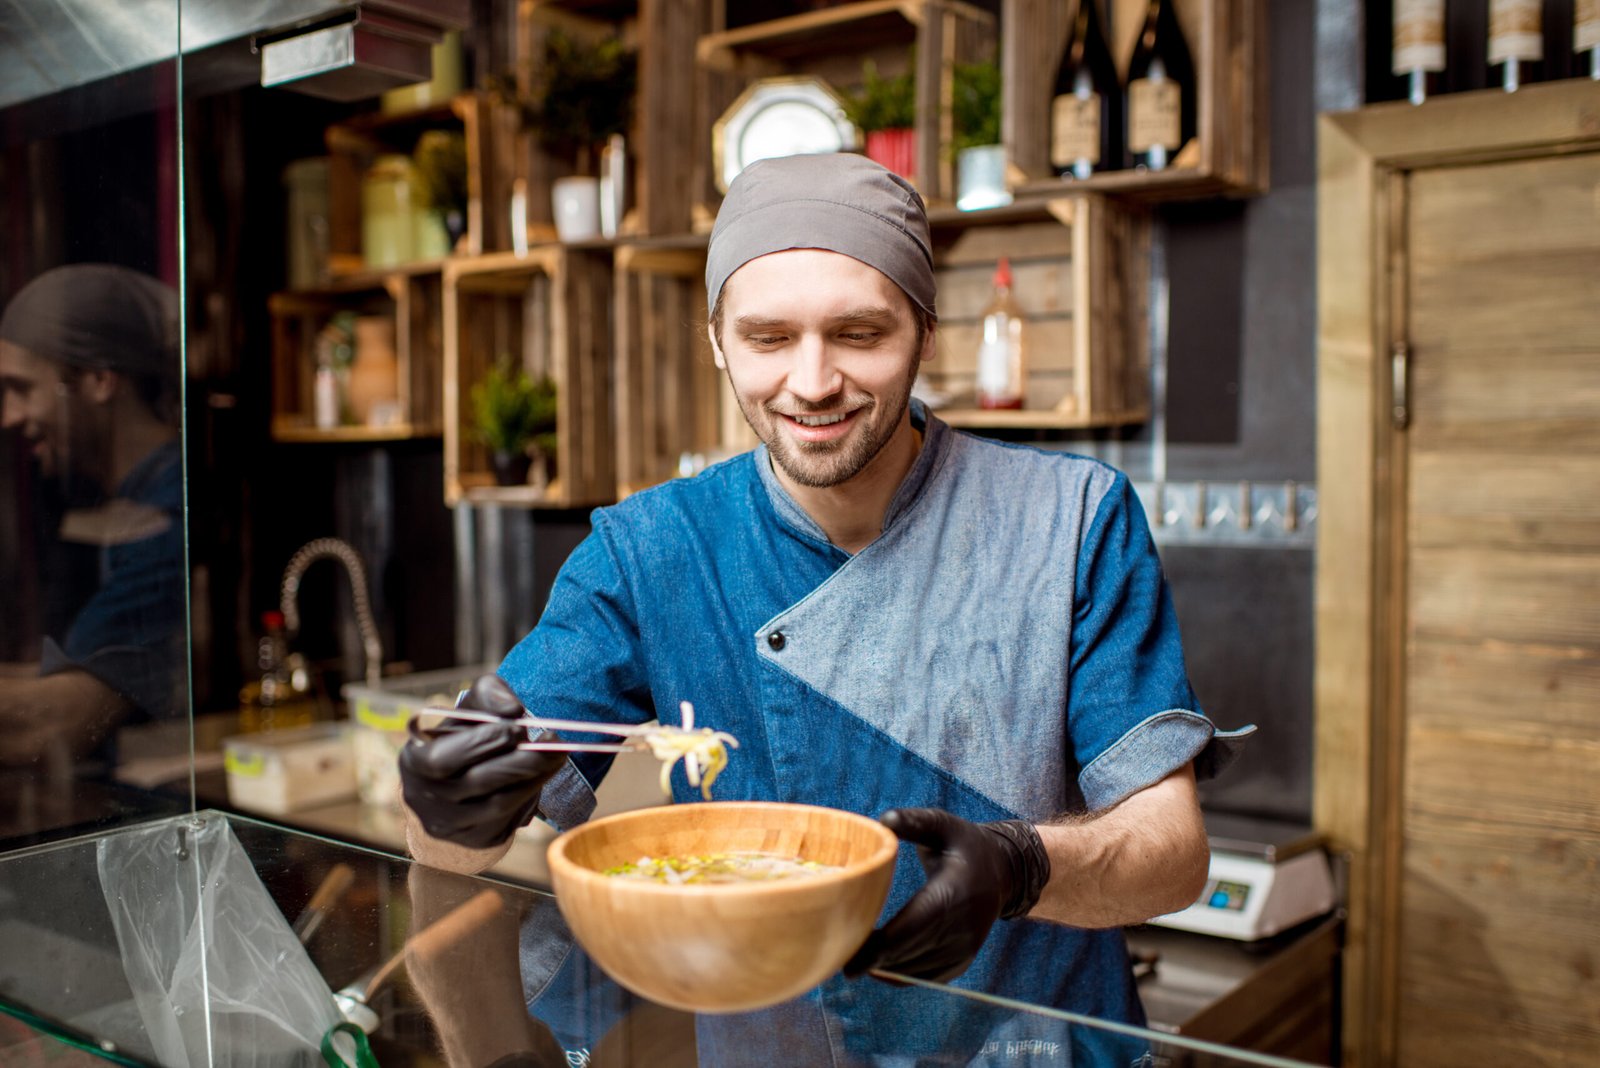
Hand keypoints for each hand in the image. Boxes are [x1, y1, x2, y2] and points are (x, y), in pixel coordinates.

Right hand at [399, 674, 566, 849]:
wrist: (452, 786)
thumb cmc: (463, 737)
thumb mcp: (469, 708)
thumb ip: (489, 695)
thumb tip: (512, 710)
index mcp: (414, 760)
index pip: (443, 758)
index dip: (483, 742)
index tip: (519, 726)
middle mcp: (424, 798)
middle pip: (477, 782)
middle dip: (520, 760)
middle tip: (552, 741)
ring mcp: (448, 824)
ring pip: (497, 803)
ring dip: (534, 777)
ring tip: (557, 754)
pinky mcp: (474, 837)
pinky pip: (508, 818)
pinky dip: (530, 794)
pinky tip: (544, 775)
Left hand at [843, 808, 1049, 982]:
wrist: (1002, 873)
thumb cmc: (963, 845)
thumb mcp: (943, 825)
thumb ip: (915, 821)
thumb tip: (883, 821)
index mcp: (954, 893)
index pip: (912, 927)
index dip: (879, 947)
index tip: (847, 957)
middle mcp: (962, 928)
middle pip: (906, 954)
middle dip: (869, 958)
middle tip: (833, 951)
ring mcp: (962, 950)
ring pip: (911, 971)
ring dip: (879, 968)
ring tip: (849, 954)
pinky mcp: (959, 963)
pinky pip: (921, 978)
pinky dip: (895, 974)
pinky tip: (874, 963)